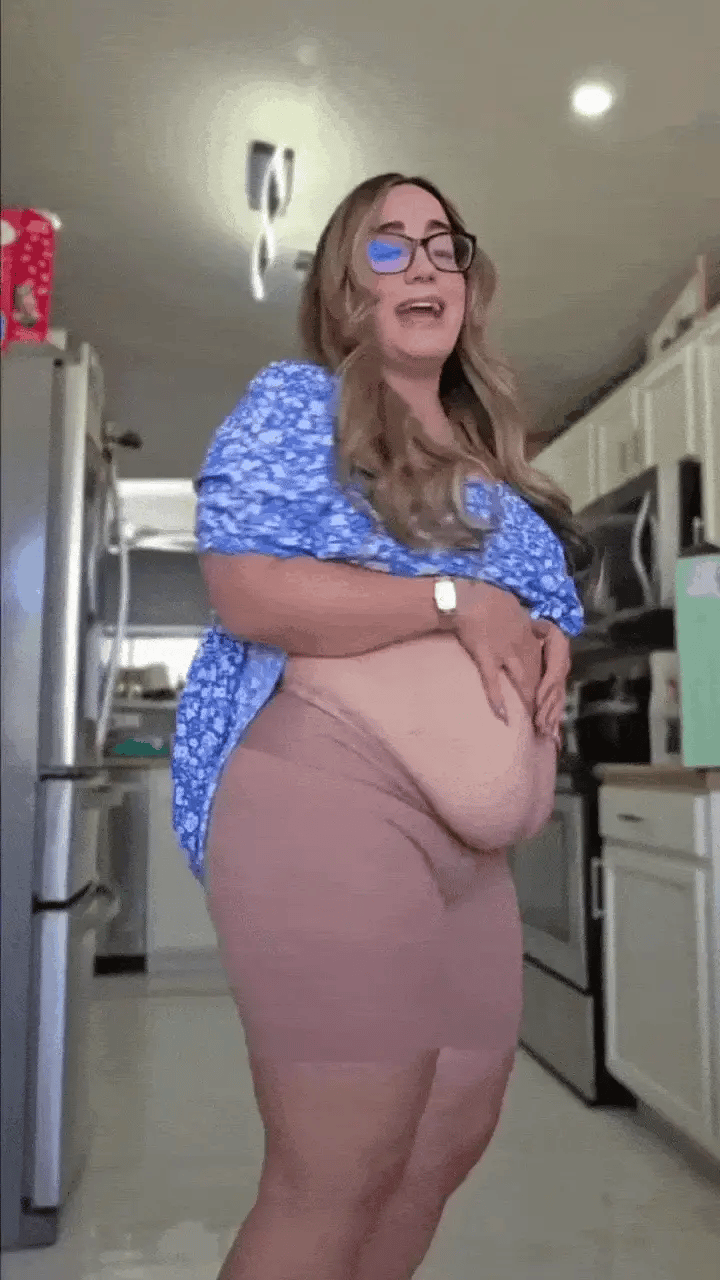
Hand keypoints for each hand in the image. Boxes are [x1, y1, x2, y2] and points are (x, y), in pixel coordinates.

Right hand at [453, 582, 544, 721]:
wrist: (467, 597)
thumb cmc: (488, 595)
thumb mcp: (512, 604)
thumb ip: (520, 618)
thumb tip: (523, 622)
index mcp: (527, 632)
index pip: (541, 659)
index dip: (545, 677)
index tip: (546, 691)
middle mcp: (520, 645)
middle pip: (536, 673)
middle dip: (542, 693)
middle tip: (545, 711)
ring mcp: (504, 653)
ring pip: (521, 680)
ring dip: (528, 699)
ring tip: (532, 717)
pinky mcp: (486, 657)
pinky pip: (492, 682)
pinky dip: (497, 699)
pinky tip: (502, 715)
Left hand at [530, 619, 570, 741]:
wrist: (552, 626)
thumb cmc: (541, 625)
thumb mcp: (542, 623)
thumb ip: (540, 628)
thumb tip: (537, 629)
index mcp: (559, 653)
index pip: (553, 674)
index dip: (546, 688)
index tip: (536, 701)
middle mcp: (562, 668)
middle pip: (556, 692)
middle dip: (547, 710)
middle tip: (539, 725)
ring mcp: (561, 678)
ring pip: (558, 701)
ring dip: (551, 718)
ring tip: (544, 733)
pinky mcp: (558, 685)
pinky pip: (558, 703)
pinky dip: (555, 719)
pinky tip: (553, 734)